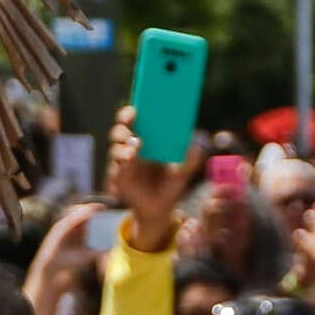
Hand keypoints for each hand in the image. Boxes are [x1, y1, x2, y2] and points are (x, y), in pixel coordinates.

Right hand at [105, 111, 185, 251]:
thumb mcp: (183, 173)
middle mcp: (131, 147)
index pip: (136, 119)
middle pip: (122, 128)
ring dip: (124, 141)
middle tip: (133, 117)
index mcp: (146, 140)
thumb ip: (190, 160)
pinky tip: (130, 157)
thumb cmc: (170, 186)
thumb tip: (198, 145)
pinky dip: (122, 160)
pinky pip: (117, 165)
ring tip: (136, 143)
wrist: (159, 210)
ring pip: (116, 145)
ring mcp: (123, 162)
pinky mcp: (119, 177)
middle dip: (124, 120)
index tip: (139, 103)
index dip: (135, 110)